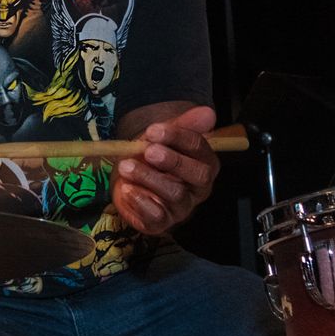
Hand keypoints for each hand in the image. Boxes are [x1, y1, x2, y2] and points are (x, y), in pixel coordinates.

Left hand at [110, 105, 218, 235]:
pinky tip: (127, 189)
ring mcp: (182, 207)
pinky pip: (158, 216)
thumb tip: (208, 113)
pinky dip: (140, 201)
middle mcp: (199, 187)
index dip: (178, 137)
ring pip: (175, 194)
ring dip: (148, 177)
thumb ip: (183, 124)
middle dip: (172, 160)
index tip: (153, 131)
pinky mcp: (162, 223)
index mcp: (204, 162)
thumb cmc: (150, 155)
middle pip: (198, 175)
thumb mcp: (162, 136)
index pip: (200, 147)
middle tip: (148, 151)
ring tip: (126, 167)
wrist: (128, 177)